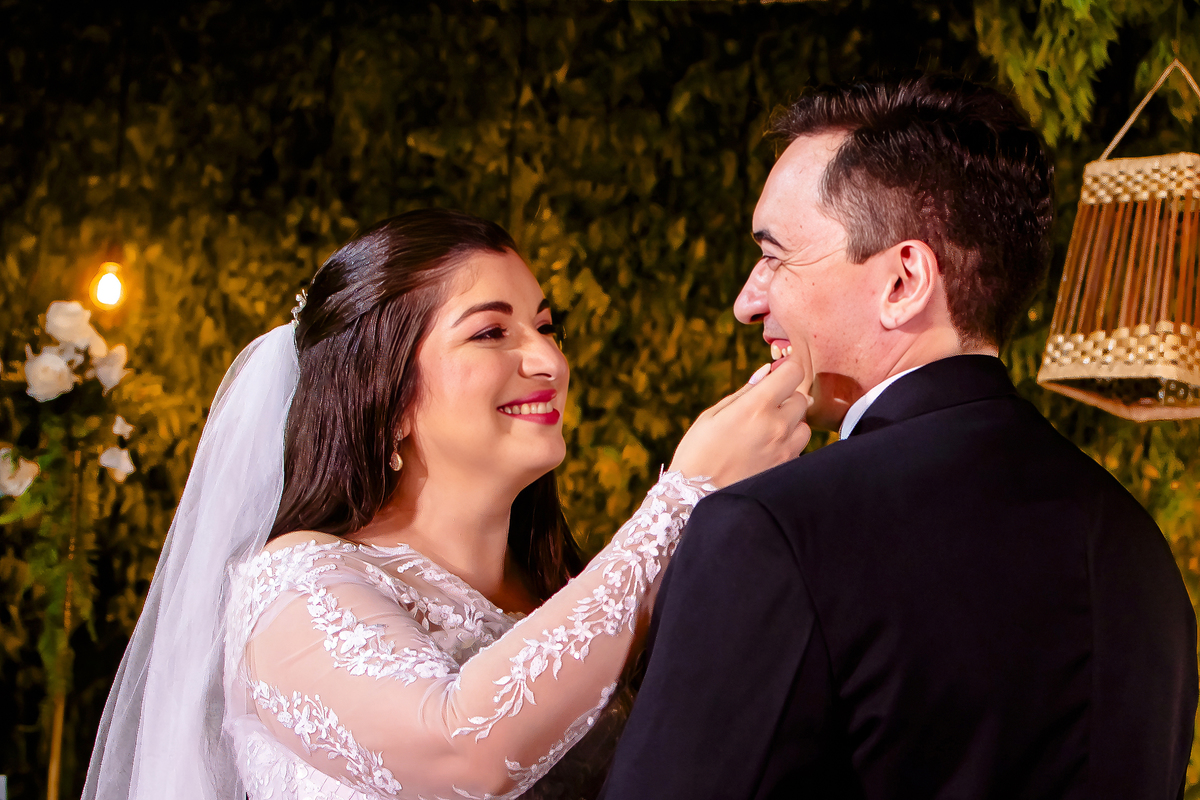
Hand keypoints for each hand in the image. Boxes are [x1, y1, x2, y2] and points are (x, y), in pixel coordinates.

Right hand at [668, 359, 811, 487]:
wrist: (694, 500)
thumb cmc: (697, 454)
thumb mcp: (712, 416)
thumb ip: (744, 392)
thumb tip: (767, 372)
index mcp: (756, 406)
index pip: (793, 372)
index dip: (787, 369)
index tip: (779, 374)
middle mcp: (777, 427)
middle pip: (802, 399)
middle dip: (787, 399)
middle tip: (763, 409)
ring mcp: (785, 451)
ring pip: (805, 426)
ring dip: (792, 425)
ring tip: (765, 434)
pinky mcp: (786, 470)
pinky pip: (798, 450)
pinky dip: (787, 447)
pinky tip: (764, 453)